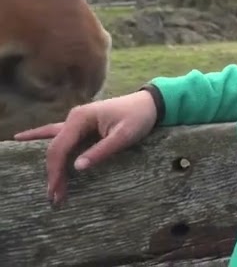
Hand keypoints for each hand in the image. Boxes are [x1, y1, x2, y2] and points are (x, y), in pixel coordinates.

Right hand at [13, 90, 158, 205]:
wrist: (150, 103)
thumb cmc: (139, 118)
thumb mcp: (124, 135)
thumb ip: (101, 151)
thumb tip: (77, 168)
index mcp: (80, 118)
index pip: (60, 148)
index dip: (56, 171)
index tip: (56, 190)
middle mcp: (73, 118)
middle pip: (56, 149)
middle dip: (53, 173)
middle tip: (54, 197)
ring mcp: (76, 121)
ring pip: (55, 144)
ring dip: (51, 165)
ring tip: (49, 187)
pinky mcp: (82, 126)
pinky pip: (59, 136)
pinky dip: (43, 140)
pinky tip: (22, 138)